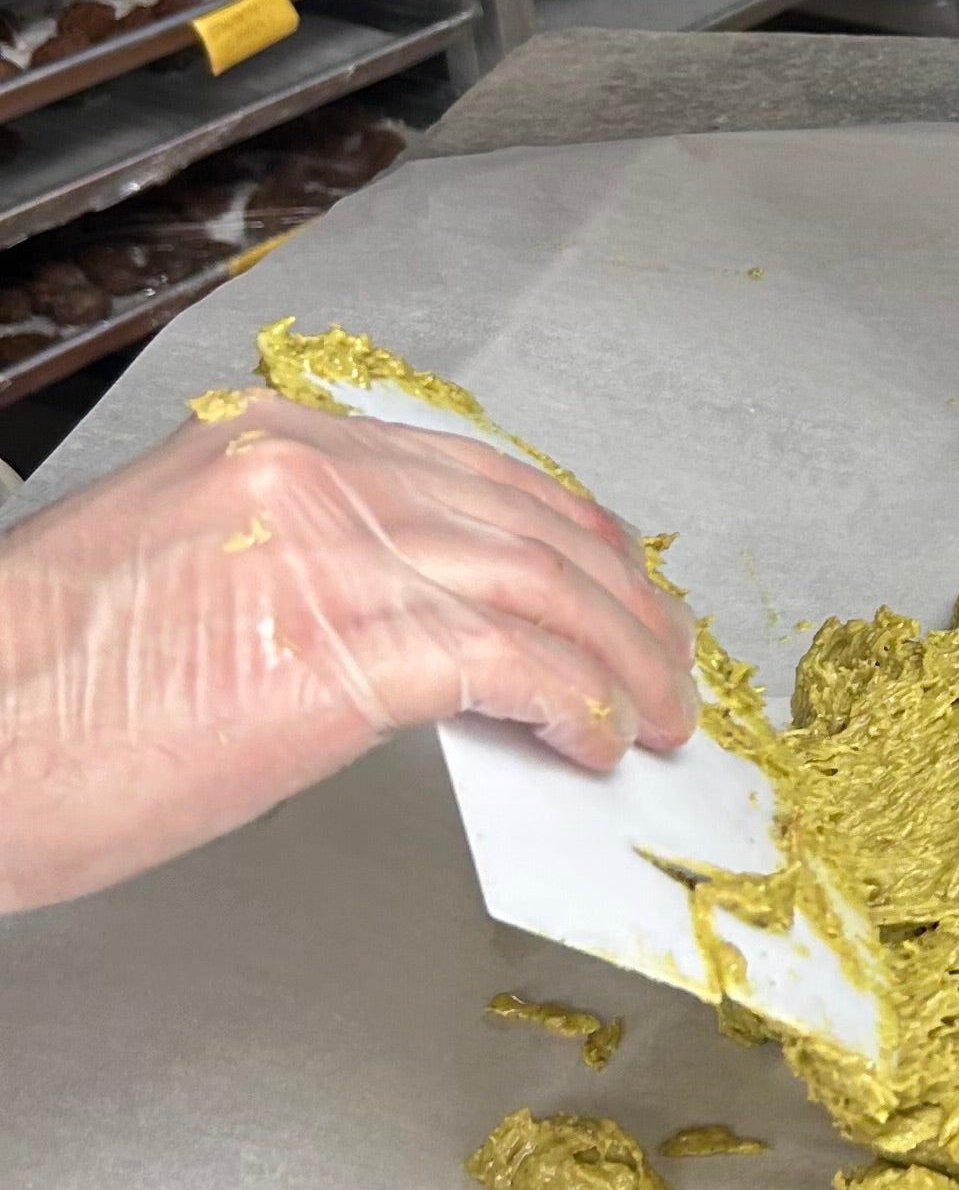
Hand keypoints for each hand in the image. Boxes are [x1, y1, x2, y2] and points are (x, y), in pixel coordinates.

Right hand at [0, 399, 697, 913]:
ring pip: (534, 587)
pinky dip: (570, 698)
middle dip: (619, 597)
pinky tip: (593, 739)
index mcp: (266, 451)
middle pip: (522, 522)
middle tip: (663, 661)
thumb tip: (400, 618)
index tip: (618, 572)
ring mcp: (319, 558)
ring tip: (653, 715)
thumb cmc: (22, 691)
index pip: (466, 470)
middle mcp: (304, 481)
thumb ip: (292, 563)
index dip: (567, 524)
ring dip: (619, 659)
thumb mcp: (168, 574)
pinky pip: (500, 662)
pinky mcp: (326, 654)